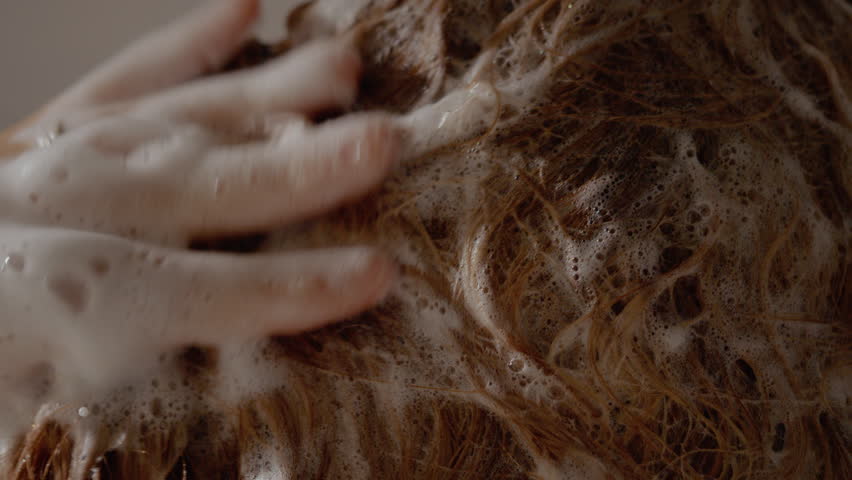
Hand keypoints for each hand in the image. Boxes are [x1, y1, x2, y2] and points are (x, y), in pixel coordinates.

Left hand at [0, 0, 398, 431]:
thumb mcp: (1, 430)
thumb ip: (84, 431)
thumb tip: (212, 454)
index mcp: (42, 300)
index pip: (187, 293)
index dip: (286, 289)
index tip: (375, 278)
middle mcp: (49, 212)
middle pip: (192, 185)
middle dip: (294, 167)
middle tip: (382, 143)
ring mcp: (48, 161)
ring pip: (167, 114)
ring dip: (258, 90)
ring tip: (338, 66)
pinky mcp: (41, 135)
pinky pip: (119, 82)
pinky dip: (182, 46)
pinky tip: (242, 14)